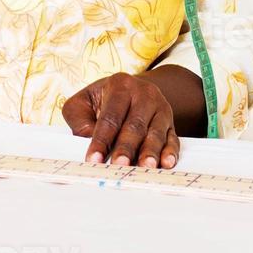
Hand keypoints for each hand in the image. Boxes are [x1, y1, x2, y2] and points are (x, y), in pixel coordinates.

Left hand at [62, 71, 180, 168]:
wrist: (132, 91)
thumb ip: (79, 120)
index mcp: (120, 86)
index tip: (94, 159)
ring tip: (144, 166)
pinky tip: (166, 162)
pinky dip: (170, 152)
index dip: (102, 139)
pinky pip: (172, 138)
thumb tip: (87, 141)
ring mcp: (160, 108)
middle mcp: (144, 94)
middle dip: (127, 147)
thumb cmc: (102, 101)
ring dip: (150, 152)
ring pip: (155, 133)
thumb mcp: (83, 102)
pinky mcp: (170, 123)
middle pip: (134, 125)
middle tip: (120, 165)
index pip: (110, 117)